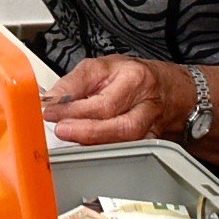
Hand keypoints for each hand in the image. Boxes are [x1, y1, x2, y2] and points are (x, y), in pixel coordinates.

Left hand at [40, 56, 194, 146]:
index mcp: (134, 78)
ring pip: (128, 141)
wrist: (168, 88)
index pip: (103, 100)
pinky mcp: (152, 142)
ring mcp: (152, 126)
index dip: (73, 108)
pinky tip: (89, 148)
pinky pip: (131, 151)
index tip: (50, 112)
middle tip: (61, 129)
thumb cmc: (133, 76)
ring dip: (96, 142)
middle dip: (87, 130)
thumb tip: (50, 100)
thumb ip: (74, 83)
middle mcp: (146, 104)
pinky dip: (108, 151)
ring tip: (71, 137)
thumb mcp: (101, 67)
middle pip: (121, 125)